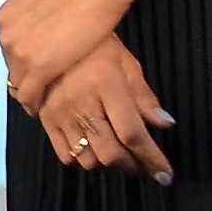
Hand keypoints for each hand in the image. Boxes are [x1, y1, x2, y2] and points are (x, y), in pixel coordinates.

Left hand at [0, 0, 144, 106]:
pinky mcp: (42, 68)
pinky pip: (31, 95)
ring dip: (29, 93)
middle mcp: (7, 36)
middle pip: (12, 67)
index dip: (21, 57)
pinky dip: (36, 103)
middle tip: (41, 82)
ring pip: (19, 84)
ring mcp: (22, 53)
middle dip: (25, 74)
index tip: (32, 63)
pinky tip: (44, 106)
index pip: (7, 49)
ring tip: (41, 99)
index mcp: (3, 17)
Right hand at [27, 38, 174, 178]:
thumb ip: (145, 97)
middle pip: (110, 154)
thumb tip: (166, 124)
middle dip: (133, 167)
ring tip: (121, 155)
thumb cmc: (94, 47)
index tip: (165, 174)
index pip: (133, 133)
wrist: (49, 36)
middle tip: (145, 165)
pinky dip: (84, 161)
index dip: (152, 158)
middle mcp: (81, 103)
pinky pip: (65, 155)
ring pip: (88, 160)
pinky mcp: (46, 119)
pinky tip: (95, 150)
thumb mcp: (126, 64)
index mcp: (106, 85)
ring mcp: (60, 113)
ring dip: (109, 165)